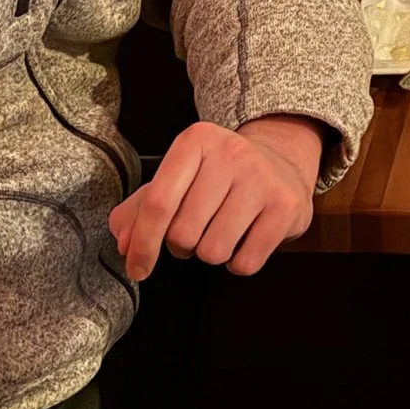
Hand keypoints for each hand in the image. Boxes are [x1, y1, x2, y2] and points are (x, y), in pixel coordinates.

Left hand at [108, 115, 321, 280]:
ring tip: (223, 230)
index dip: (143, 243)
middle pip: (183, 234)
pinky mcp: (285, 206)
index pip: (158, 202)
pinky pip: (245, 263)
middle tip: (197, 229)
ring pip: (213, 252)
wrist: (281, 164)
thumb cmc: (220, 176)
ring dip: (212, 253)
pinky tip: (245, 238)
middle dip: (183, 245)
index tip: (137, 267)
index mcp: (196, 140)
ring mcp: (262, 178)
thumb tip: (124, 243)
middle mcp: (231, 153)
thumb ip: (140, 208)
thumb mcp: (179, 178)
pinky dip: (239, 262)